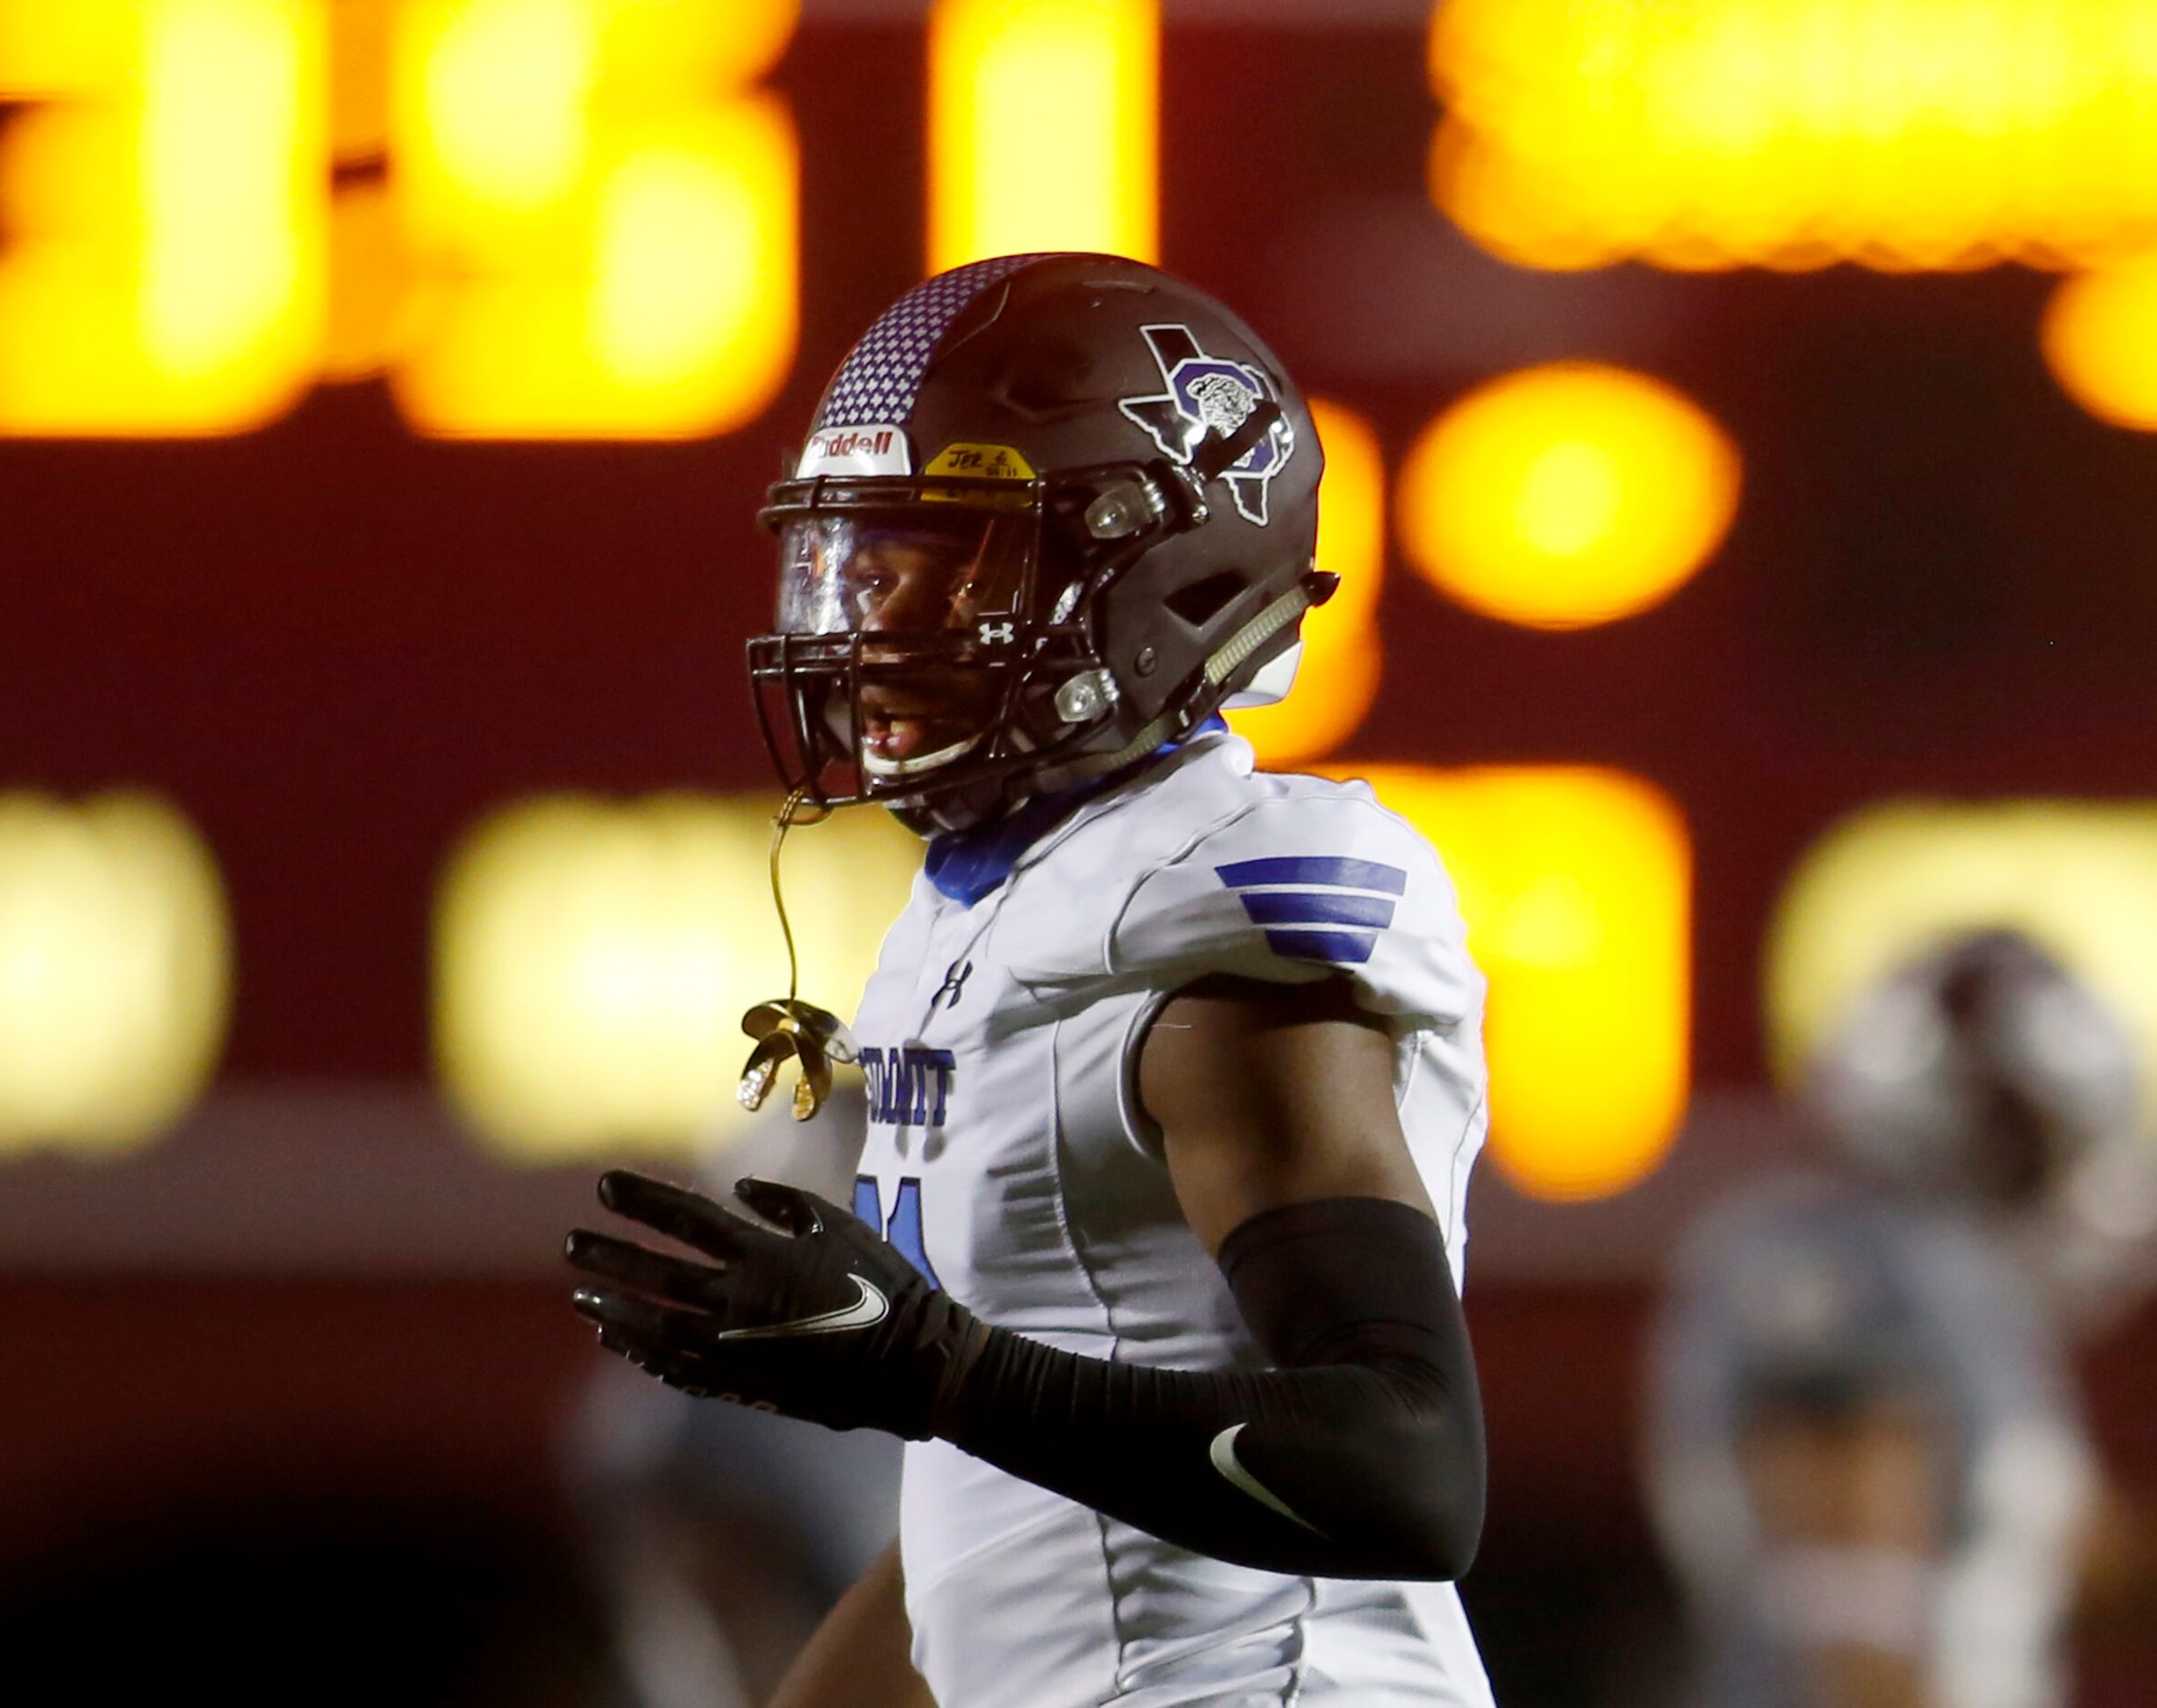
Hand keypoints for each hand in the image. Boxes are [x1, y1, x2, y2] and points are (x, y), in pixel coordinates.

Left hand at [566, 1170, 976, 1437]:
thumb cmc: (883, 1283)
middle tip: (572, 1245)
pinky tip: (622, 1341)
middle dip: (609, 1257)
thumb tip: (740, 1188)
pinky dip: (644, 1354)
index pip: (688, 1218)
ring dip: (615, 1309)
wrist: (909, 1363)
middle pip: (657, 1275)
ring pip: (656, 1327)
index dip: (644, 1200)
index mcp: (764, 1255)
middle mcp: (739, 1301)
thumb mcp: (842, 1224)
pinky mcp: (742, 1383)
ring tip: (582, 1297)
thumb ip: (787, 1202)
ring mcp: (736, 1347)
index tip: (604, 1186)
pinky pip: (678, 1369)